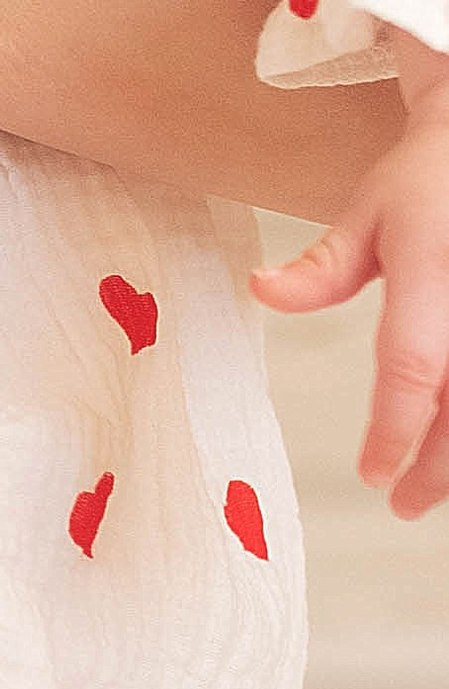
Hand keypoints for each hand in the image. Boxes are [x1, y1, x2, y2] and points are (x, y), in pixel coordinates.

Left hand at [253, 36, 448, 513]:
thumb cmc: (420, 185)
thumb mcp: (368, 212)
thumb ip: (321, 267)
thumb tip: (257, 291)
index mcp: (429, 268)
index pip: (412, 366)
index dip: (394, 429)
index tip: (372, 472)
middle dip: (436, 468)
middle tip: (402, 504)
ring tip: (429, 490)